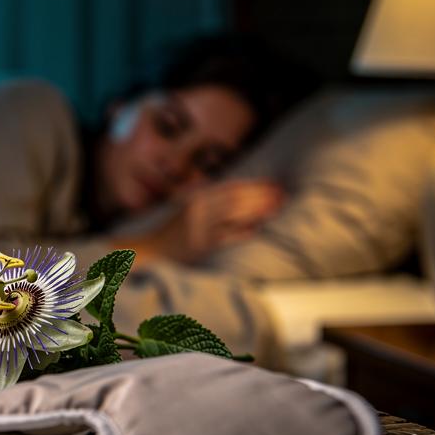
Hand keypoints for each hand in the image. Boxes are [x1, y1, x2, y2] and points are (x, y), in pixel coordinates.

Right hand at [119, 179, 284, 264]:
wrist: (153, 250)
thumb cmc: (176, 231)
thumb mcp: (192, 209)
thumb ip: (214, 202)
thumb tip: (246, 197)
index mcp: (198, 198)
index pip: (231, 187)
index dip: (255, 185)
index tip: (274, 184)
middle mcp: (198, 209)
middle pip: (235, 198)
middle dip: (261, 195)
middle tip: (282, 195)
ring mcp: (199, 227)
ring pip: (232, 214)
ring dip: (257, 210)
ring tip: (276, 208)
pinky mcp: (199, 244)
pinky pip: (224, 237)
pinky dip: (240, 232)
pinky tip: (255, 230)